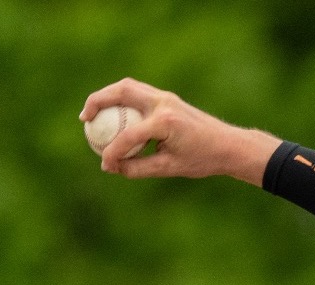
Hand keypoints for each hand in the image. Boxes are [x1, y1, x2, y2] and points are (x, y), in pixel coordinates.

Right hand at [81, 78, 277, 184]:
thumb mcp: (170, 168)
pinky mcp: (168, 98)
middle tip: (84, 120)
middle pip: (121, 91)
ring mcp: (166, 97)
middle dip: (96, 102)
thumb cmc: (203, 159)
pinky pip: (137, 93)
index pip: (128, 136)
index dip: (112, 152)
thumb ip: (139, 168)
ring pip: (128, 86)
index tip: (105, 164)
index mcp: (165, 123)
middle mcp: (164, 104)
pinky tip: (113, 114)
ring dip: (106, 96)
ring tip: (93, 114)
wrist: (230, 146)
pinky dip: (121, 99)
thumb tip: (112, 167)